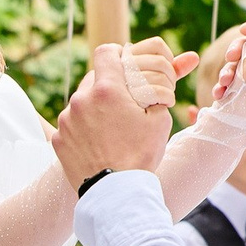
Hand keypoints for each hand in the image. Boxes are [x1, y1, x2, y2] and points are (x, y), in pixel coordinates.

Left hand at [55, 44, 172, 188]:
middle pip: (94, 77)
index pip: (106, 51)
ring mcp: (66, 120)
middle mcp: (80, 100)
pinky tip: (99, 142)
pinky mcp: (58, 138)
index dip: (118, 55)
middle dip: (109, 85)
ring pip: (81, 101)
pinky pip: (71, 124)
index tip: (126, 66)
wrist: (116, 195)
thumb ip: (163, 86)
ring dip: (95, 107)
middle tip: (125, 102)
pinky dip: (84, 128)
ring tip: (112, 127)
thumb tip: (187, 58)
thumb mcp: (160, 118)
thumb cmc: (140, 156)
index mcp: (106, 90)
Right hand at [120, 36, 198, 110]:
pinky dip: (168, 99)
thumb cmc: (141, 100)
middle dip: (170, 77)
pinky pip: (159, 92)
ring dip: (169, 91)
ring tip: (159, 99)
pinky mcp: (129, 99)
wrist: (125, 123)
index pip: (156, 44)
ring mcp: (124, 82)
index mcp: (126, 56)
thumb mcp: (158, 80)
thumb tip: (195, 57)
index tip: (164, 72)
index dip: (168, 57)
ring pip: (161, 77)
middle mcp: (122, 66)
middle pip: (161, 62)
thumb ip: (175, 68)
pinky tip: (161, 106)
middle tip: (162, 90)